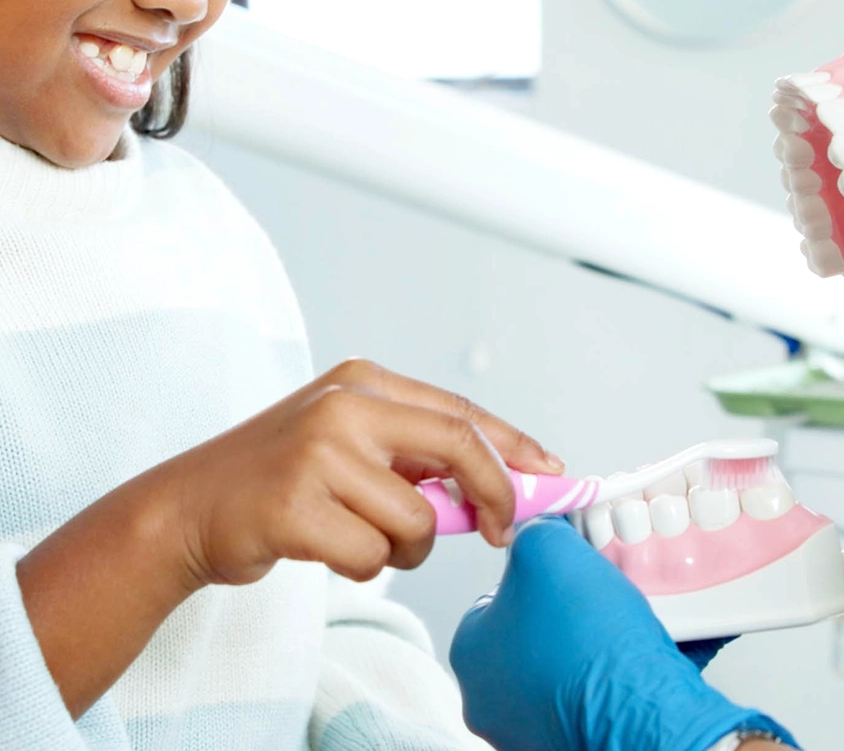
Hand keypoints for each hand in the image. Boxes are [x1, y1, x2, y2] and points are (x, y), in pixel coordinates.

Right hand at [158, 358, 563, 586]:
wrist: (188, 505)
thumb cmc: (279, 476)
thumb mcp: (346, 442)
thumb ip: (413, 455)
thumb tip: (496, 488)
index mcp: (363, 381)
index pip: (460, 410)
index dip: (513, 445)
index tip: (549, 474)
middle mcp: (344, 405)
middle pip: (457, 448)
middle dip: (493, 495)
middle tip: (498, 531)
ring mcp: (318, 452)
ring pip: (416, 521)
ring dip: (401, 548)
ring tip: (357, 535)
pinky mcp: (294, 504)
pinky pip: (371, 557)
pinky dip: (361, 567)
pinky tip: (324, 547)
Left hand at [449, 517, 796, 750]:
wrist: (644, 710)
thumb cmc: (588, 640)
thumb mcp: (547, 548)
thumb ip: (534, 531)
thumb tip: (538, 527)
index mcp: (471, 655)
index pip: (495, 596)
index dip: (535, 570)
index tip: (564, 561)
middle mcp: (494, 700)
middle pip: (533, 630)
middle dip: (569, 606)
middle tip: (597, 587)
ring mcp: (536, 728)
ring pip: (570, 661)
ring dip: (598, 637)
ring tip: (625, 616)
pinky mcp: (581, 739)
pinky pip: (603, 688)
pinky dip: (624, 667)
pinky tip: (646, 644)